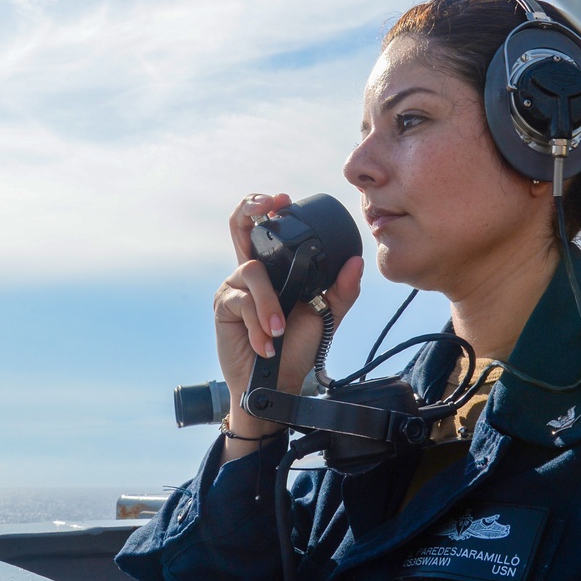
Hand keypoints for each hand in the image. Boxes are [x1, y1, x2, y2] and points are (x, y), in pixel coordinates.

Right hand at [214, 193, 363, 446]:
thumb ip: (341, 290)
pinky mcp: (223, 306)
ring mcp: (234, 287)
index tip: (282, 199)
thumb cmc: (298, 346)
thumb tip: (357, 262)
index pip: (264, 228)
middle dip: (250, 208)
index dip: (266, 206)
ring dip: (269, 305)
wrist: (279, 381)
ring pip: (253, 272)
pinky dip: (259, 324)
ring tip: (279, 330)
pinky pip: (241, 302)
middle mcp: (251, 271)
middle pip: (240, 227)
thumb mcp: (325, 314)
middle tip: (266, 205)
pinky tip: (268, 344)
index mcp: (275, 268)